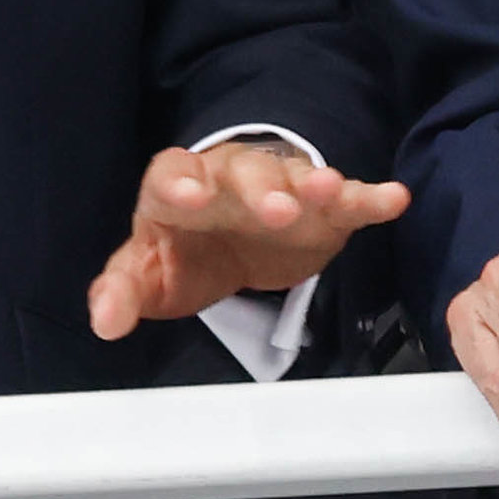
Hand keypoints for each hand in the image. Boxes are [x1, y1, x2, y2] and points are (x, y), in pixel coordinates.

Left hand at [86, 140, 408, 338]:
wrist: (231, 234)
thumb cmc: (185, 248)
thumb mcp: (150, 272)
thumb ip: (124, 291)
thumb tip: (105, 322)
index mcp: (177, 188)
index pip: (172, 176)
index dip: (180, 185)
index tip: (189, 199)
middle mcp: (229, 178)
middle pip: (243, 176)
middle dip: (262, 190)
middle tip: (277, 210)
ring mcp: (281, 187)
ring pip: (296, 180)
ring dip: (312, 186)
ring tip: (329, 191)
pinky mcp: (323, 211)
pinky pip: (348, 198)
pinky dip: (369, 198)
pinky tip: (393, 199)